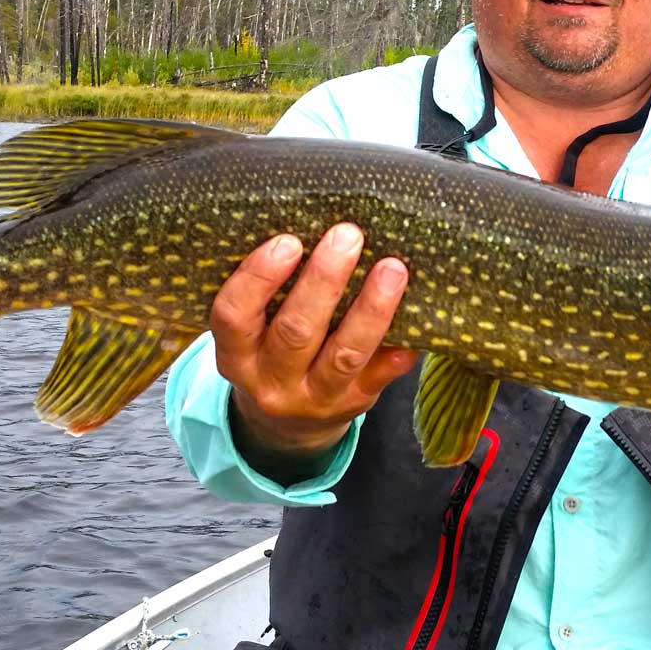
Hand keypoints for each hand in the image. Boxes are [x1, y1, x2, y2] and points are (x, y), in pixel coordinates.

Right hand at [210, 224, 418, 480]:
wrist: (288, 428)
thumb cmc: (272, 352)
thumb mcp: (253, 332)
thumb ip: (269, 292)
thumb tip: (314, 221)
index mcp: (236, 355)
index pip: (233, 316)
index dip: (257, 279)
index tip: (287, 240)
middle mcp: (271, 382)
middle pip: (295, 332)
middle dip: (324, 281)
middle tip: (348, 235)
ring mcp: (315, 399)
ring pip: (345, 353)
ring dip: (371, 309)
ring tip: (392, 268)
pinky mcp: (355, 405)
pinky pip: (381, 376)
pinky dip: (399, 348)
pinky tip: (417, 321)